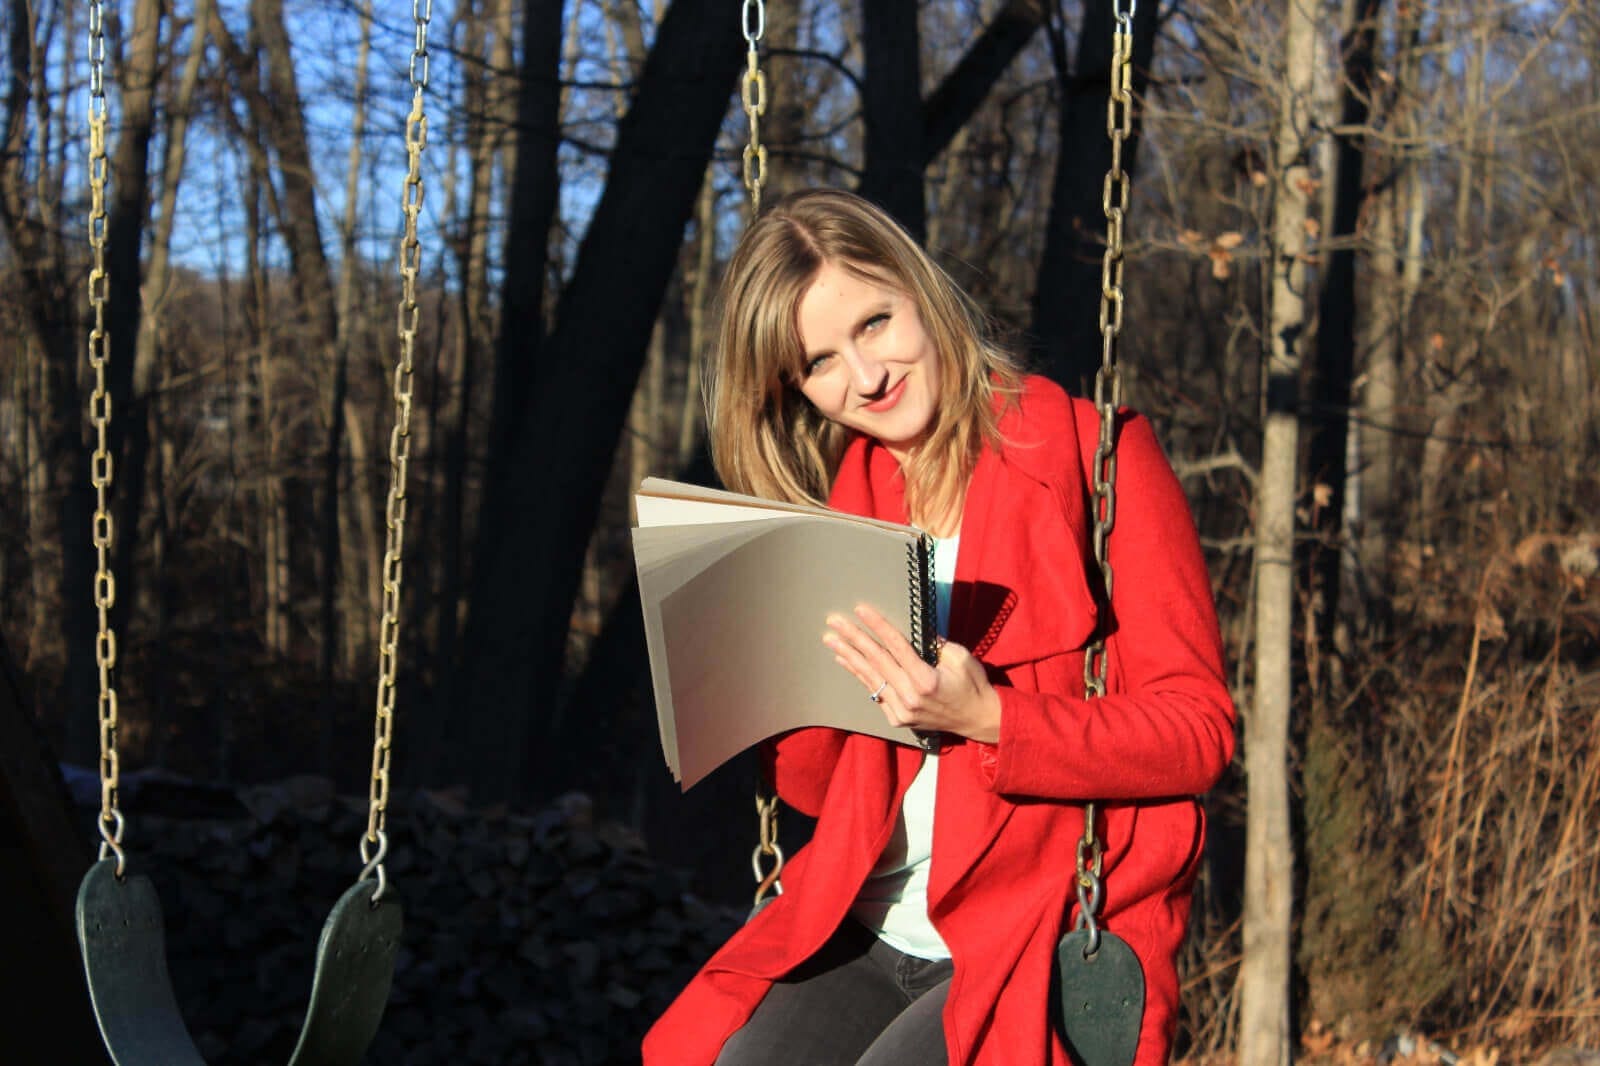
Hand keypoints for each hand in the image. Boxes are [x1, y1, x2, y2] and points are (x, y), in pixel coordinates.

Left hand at [823, 604, 1001, 744]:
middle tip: (834, 621)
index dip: (877, 626)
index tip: (860, 609)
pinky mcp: (898, 719)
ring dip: (849, 656)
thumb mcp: (960, 657)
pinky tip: (846, 661)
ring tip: (831, 639)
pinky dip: (860, 675)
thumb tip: (914, 628)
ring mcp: (902, 711)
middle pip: (876, 661)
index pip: (896, 647)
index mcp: (927, 680)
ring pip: (870, 678)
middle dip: (853, 638)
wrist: (978, 720)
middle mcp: (910, 697)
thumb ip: (935, 643)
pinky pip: (875, 693)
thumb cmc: (972, 684)